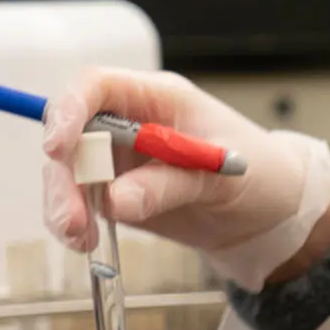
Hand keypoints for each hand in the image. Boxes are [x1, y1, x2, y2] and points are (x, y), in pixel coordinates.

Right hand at [41, 68, 329, 288]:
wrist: (273, 214)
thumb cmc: (260, 174)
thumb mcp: (222, 176)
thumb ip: (169, 185)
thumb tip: (115, 201)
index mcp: (157, 98)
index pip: (96, 86)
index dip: (68, 109)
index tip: (57, 147)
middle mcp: (129, 123)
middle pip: (72, 134)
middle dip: (63, 175)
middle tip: (71, 217)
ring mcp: (119, 158)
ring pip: (68, 172)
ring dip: (63, 203)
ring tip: (79, 238)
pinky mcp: (117, 193)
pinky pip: (81, 202)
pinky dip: (74, 222)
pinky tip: (85, 242)